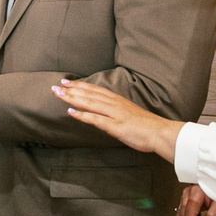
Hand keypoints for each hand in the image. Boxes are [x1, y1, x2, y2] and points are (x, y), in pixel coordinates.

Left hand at [51, 78, 183, 160]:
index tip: (67, 82)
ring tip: (58, 94)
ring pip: (89, 103)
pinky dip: (82, 115)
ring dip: (72, 98)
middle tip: (55, 86)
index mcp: (117, 101)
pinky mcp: (115, 125)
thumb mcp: (129, 114)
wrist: (160, 133)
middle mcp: (114, 104)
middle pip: (89, 94)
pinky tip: (70, 112)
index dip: (80, 85)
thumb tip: (105, 113)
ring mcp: (114, 114)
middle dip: (71, 90)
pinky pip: (95, 119)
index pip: (95, 90)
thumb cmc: (146, 126)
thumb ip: (116, 112)